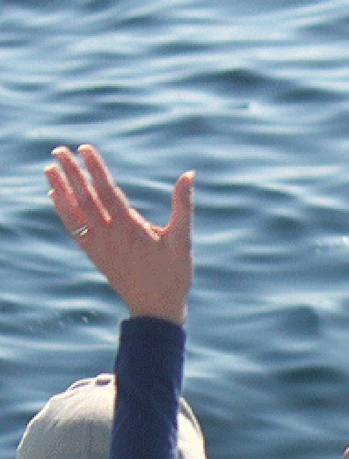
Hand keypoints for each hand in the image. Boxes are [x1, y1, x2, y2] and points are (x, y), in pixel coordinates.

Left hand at [46, 145, 193, 324]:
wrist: (155, 309)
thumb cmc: (174, 274)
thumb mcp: (183, 240)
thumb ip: (183, 206)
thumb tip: (189, 175)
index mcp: (131, 229)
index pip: (108, 192)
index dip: (95, 169)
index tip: (84, 149)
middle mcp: (110, 236)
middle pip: (86, 198)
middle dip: (72, 172)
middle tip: (59, 150)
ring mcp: (99, 246)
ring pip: (75, 212)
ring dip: (61, 189)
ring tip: (49, 168)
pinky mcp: (94, 254)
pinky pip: (73, 228)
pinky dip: (63, 210)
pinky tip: (55, 195)